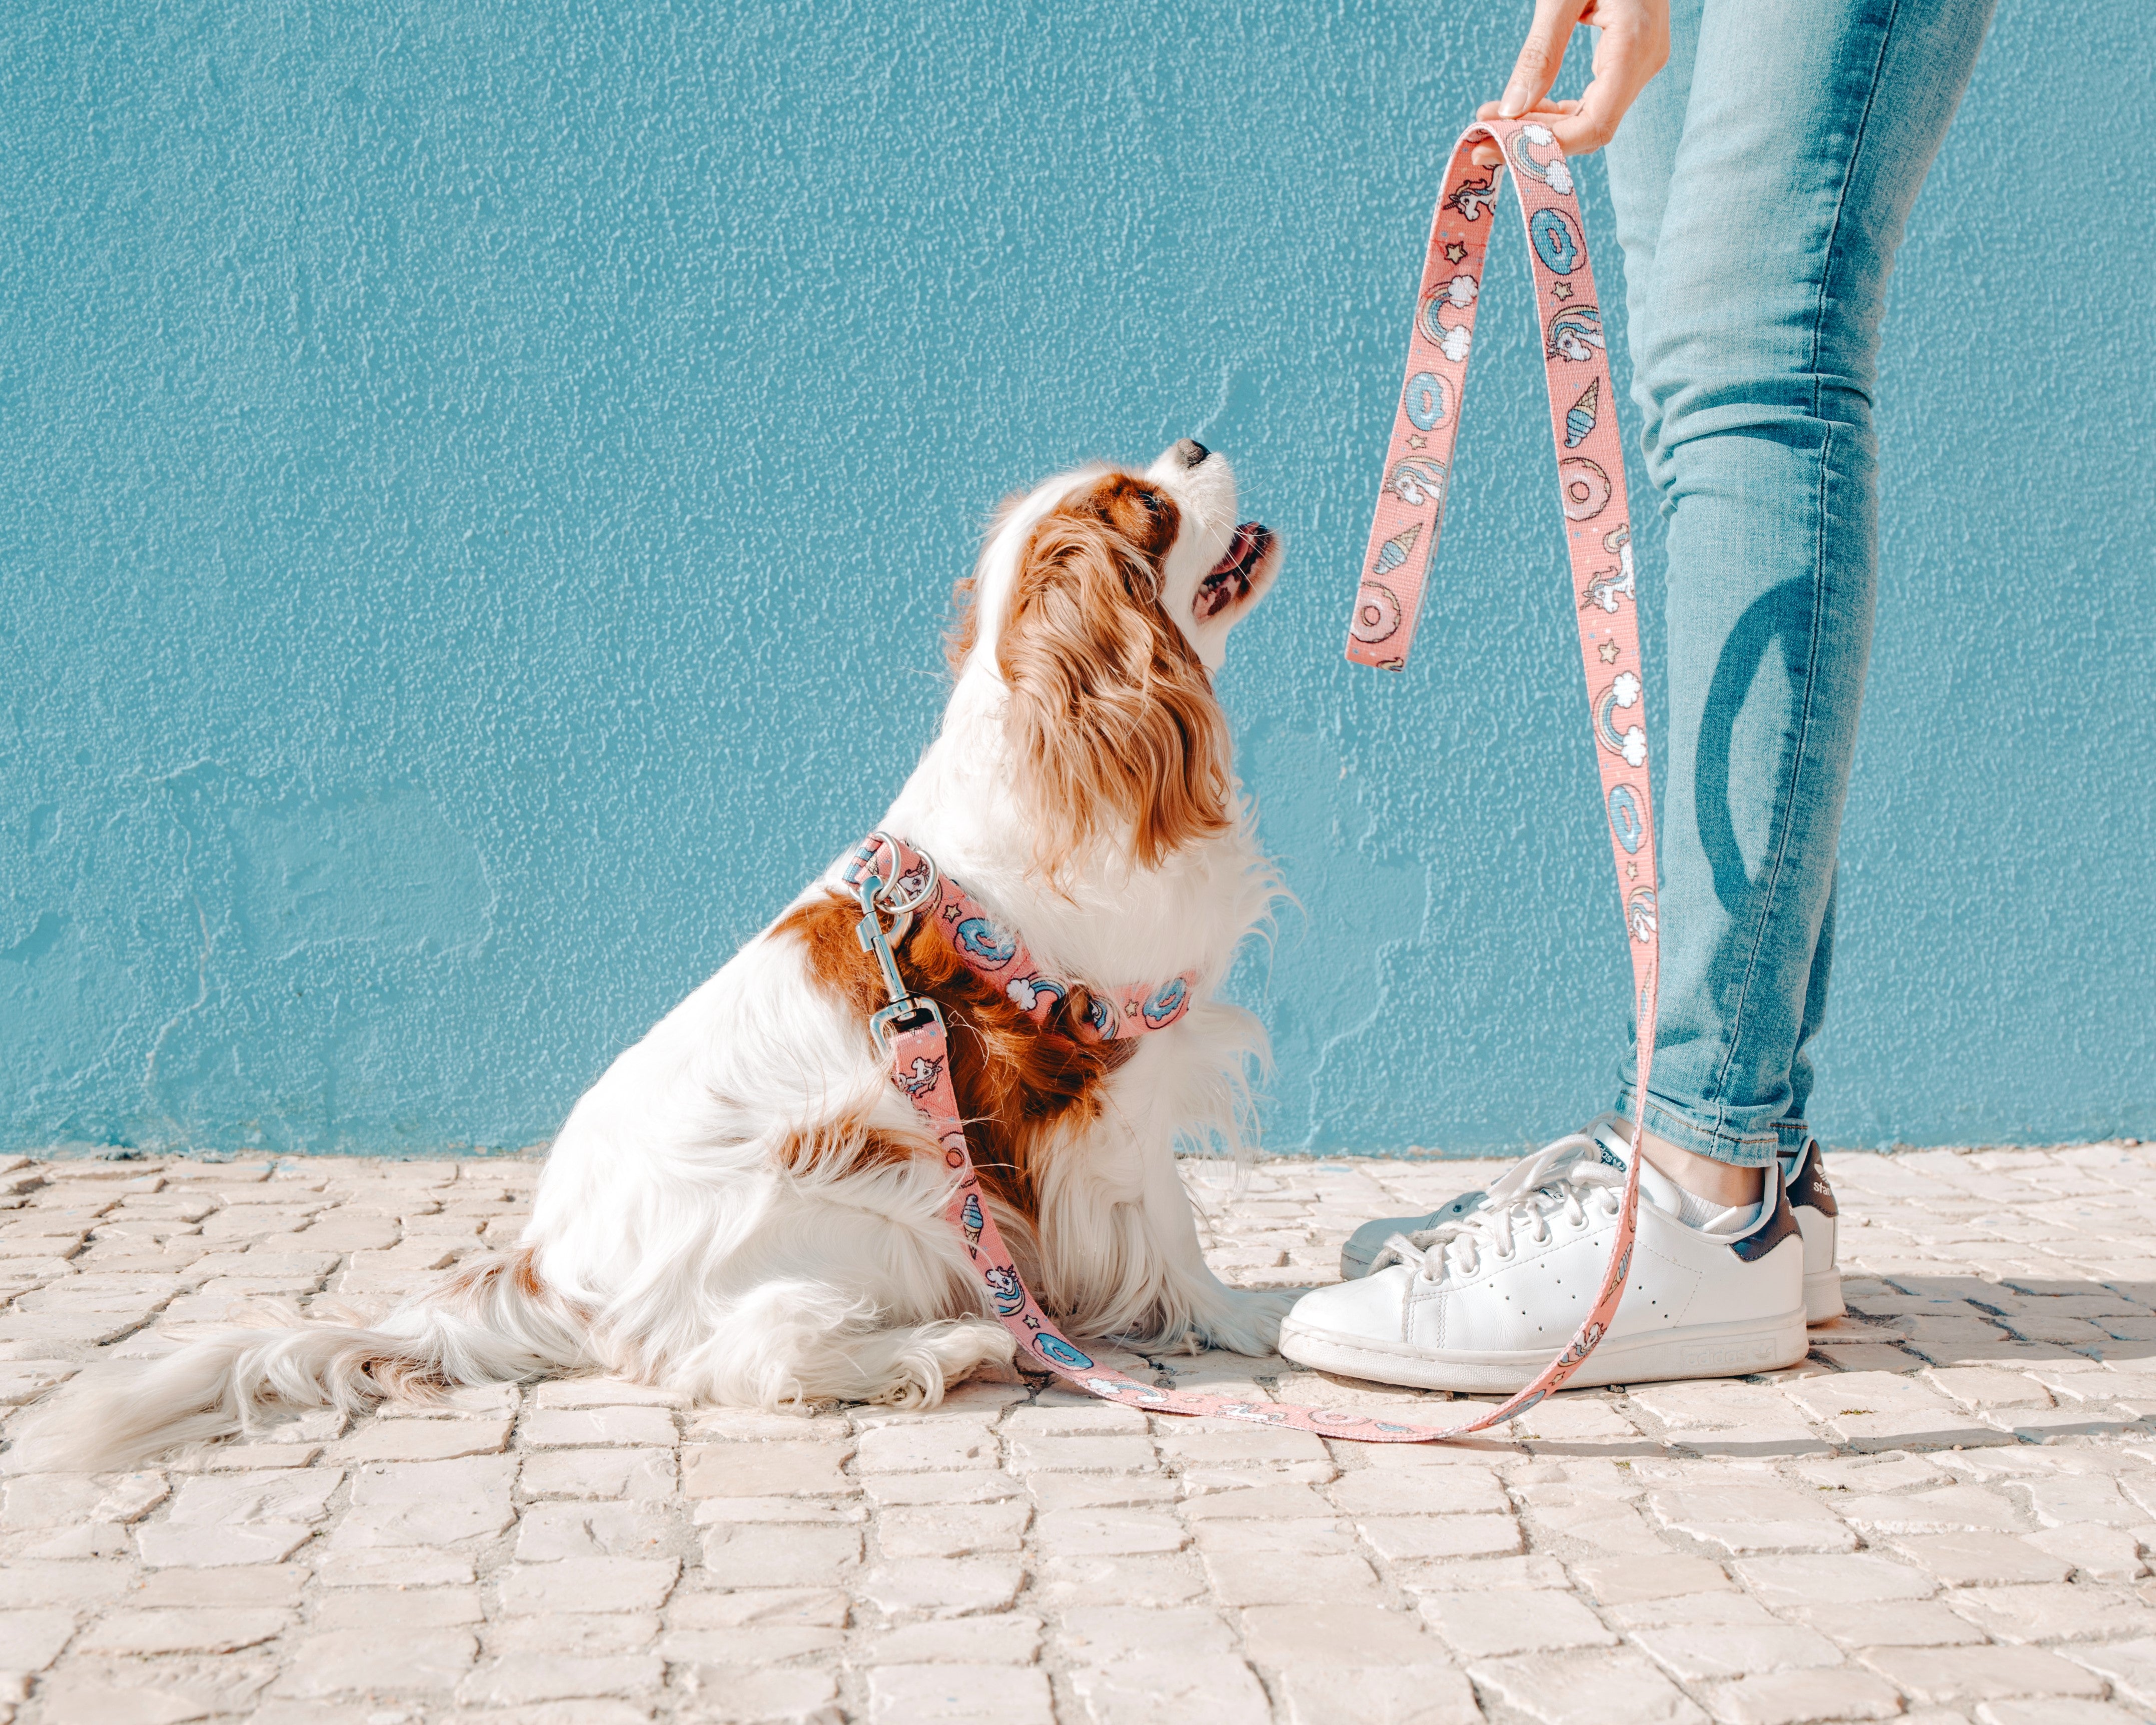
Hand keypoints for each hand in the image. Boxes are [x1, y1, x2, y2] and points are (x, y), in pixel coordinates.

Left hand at [1468, 0, 1669, 167]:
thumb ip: (1540, 51)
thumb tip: (1510, 109)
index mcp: (1634, 45)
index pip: (1593, 125)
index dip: (1545, 146)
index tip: (1494, 147)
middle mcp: (1646, 61)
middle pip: (1592, 128)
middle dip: (1536, 139)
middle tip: (1483, 142)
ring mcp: (1643, 60)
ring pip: (1593, 117)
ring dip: (1544, 125)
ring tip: (1497, 121)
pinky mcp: (1632, 56)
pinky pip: (1596, 98)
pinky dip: (1560, 108)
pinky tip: (1526, 105)